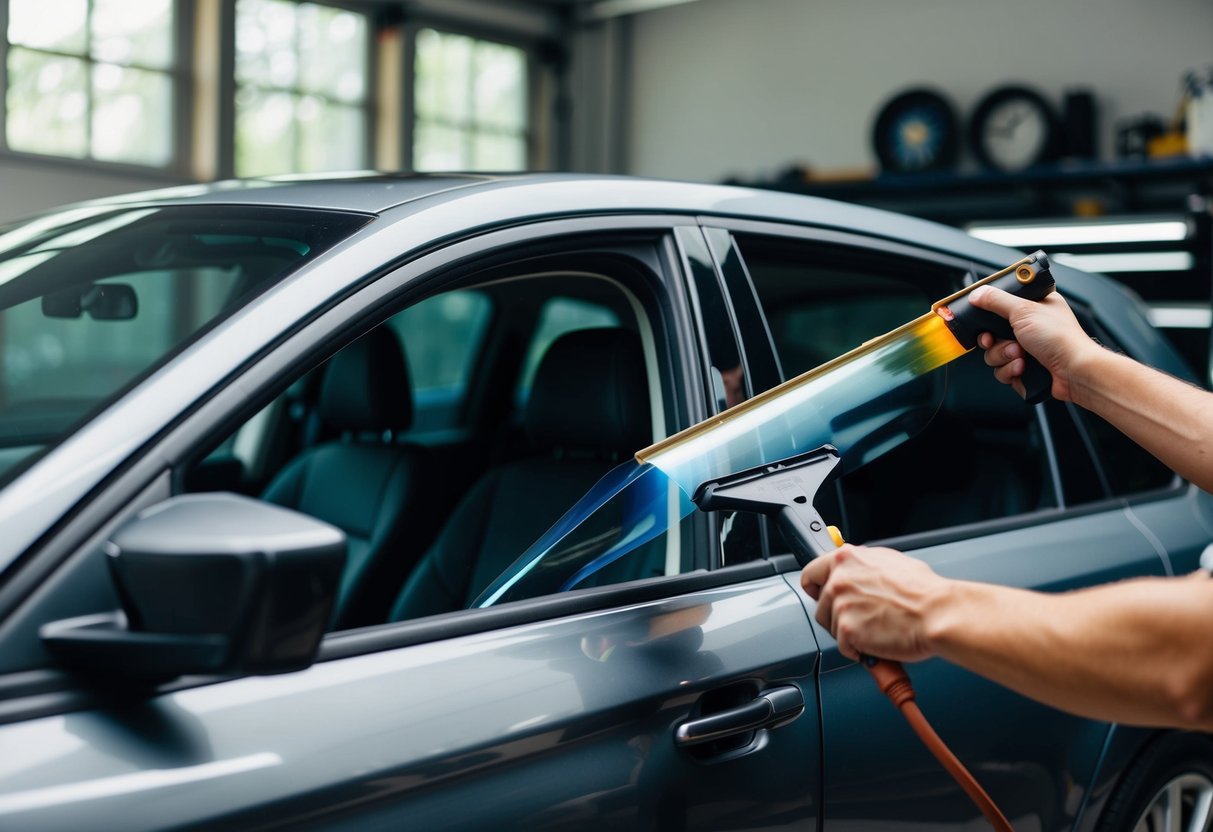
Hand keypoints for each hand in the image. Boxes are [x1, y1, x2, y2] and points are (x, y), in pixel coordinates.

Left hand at [800, 545, 947, 662]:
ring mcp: (841, 605)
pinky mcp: (847, 630)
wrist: (938, 613)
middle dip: (836, 615)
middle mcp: (839, 580)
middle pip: (820, 605)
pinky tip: (875, 642)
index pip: (811, 573)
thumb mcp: (888, 562)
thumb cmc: (923, 591)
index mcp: (846, 559)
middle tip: (859, 620)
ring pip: (831, 626)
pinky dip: (858, 650)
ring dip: (849, 632)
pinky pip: (843, 646)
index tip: (819, 595)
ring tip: (874, 630)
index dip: (816, 588)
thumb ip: (862, 565)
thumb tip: (855, 570)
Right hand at [968, 286, 1098, 401]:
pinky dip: (1010, 371)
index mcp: (1033, 307)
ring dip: (1003, 356)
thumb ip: (996, 300)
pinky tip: (1023, 368)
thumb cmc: (1061, 338)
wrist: (1073, 372)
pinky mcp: (1023, 369)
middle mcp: (1029, 328)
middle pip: (991, 333)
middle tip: (997, 339)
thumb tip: (977, 294)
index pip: (1000, 306)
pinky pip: (1001, 371)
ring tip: (1021, 355)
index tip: (982, 319)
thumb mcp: (1024, 310)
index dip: (988, 314)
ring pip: (994, 354)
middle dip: (994, 341)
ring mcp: (1026, 350)